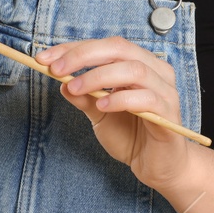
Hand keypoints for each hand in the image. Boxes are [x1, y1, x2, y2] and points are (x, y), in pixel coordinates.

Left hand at [35, 35, 195, 193]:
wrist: (157, 166)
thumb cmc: (132, 135)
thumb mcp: (100, 114)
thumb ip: (84, 97)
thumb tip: (61, 81)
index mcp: (139, 64)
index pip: (105, 46)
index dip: (74, 49)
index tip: (45, 57)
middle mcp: (156, 71)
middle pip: (119, 49)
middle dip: (83, 56)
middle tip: (56, 69)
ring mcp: (165, 91)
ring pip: (134, 70)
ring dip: (99, 76)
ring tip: (75, 88)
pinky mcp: (168, 113)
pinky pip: (146, 98)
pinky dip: (120, 99)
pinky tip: (102, 106)